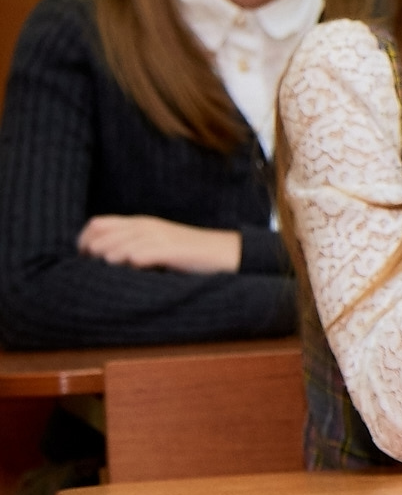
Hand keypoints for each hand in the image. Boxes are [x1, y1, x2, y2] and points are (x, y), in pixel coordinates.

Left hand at [76, 216, 242, 273]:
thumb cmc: (189, 253)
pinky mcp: (171, 250)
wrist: (225, 252)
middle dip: (92, 255)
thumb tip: (101, 257)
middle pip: (102, 237)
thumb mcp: (157, 242)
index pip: (96, 224)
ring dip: (109, 261)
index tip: (84, 259)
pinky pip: (141, 254)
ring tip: (113, 272)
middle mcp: (145, 227)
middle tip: (95, 271)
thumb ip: (133, 244)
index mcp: (140, 223)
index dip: (83, 241)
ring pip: (117, 247)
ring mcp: (159, 237)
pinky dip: (131, 261)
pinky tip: (132, 268)